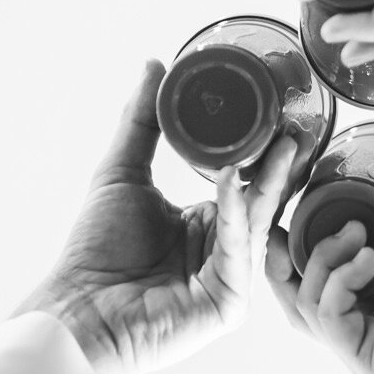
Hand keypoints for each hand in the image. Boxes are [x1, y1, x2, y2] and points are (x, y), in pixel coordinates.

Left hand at [15, 60, 295, 373]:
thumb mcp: (122, 173)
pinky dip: (233, 214)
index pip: (244, 185)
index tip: (278, 116)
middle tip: (295, 127)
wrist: (77, 309)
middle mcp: (223, 252)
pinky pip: (237, 253)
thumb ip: (141, 121)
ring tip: (282, 144)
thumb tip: (154, 64)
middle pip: (259, 202)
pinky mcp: (228, 305)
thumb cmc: (95, 251)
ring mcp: (230, 281)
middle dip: (279, 165)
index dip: (262, 155)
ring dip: (269, 183)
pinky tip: (232, 180)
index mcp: (206, 225)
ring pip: (254, 223)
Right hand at [267, 158, 373, 373]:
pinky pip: (328, 313)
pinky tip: (368, 255)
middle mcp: (362, 335)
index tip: (302, 207)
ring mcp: (360, 351)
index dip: (305, 247)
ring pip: (304, 302)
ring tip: (356, 231)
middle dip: (285, 255)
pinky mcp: (367, 359)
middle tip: (290, 216)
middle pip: (296, 296)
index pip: (323, 282)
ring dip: (321, 256)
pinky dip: (339, 278)